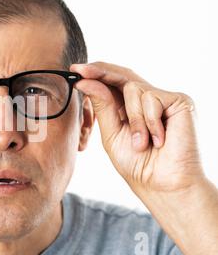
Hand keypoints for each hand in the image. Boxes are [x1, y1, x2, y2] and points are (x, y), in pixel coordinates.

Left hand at [71, 62, 206, 193]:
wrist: (161, 184)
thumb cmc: (137, 163)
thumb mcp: (111, 133)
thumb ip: (102, 106)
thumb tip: (85, 81)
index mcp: (129, 106)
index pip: (113, 82)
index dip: (95, 73)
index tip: (75, 70)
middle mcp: (147, 98)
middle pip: (122, 75)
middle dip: (100, 72)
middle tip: (81, 71)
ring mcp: (163, 99)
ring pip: (133, 89)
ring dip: (133, 119)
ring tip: (141, 143)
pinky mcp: (179, 101)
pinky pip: (152, 99)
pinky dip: (149, 122)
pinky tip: (159, 140)